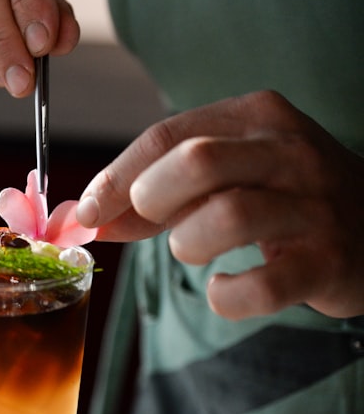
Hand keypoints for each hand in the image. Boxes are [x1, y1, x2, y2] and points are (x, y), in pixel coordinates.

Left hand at [76, 90, 363, 319]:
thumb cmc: (279, 200)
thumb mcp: (222, 179)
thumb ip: (155, 196)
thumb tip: (85, 219)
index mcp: (256, 117)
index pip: (166, 136)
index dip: (114, 178)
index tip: (85, 211)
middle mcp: (291, 152)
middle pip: (195, 163)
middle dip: (151, 200)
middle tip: (152, 223)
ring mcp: (315, 206)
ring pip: (227, 217)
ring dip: (188, 245)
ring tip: (195, 251)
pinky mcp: (329, 261)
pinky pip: (260, 286)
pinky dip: (226, 295)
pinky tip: (226, 287)